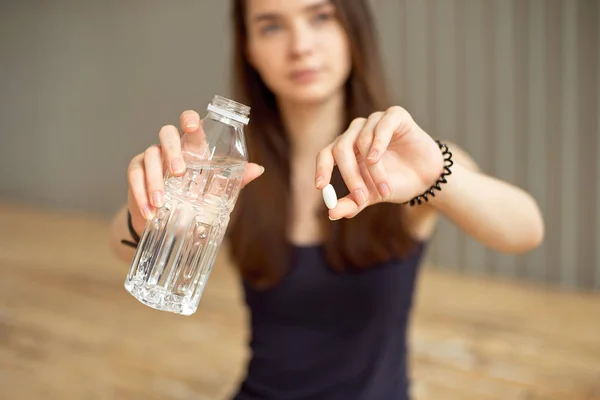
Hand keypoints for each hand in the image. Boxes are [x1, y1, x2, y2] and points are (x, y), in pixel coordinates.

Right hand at [127, 110, 263, 220]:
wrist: (167, 219)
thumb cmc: (195, 199)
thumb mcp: (217, 191)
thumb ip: (235, 179)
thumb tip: (257, 169)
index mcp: (190, 147)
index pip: (189, 124)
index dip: (190, 120)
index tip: (192, 127)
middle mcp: (169, 147)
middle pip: (166, 134)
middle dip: (172, 151)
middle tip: (180, 172)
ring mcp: (150, 157)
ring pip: (149, 156)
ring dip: (155, 180)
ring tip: (161, 202)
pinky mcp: (135, 172)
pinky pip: (134, 176)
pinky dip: (141, 194)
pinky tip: (150, 211)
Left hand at [315, 106, 443, 219]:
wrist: (428, 178)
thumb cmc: (395, 183)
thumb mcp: (371, 196)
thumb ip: (351, 204)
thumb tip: (332, 213)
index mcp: (346, 149)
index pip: (326, 154)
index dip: (322, 169)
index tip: (321, 187)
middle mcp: (357, 132)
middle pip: (341, 147)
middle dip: (349, 175)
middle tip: (360, 197)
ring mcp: (375, 121)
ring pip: (363, 141)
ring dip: (374, 171)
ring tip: (385, 191)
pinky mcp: (395, 115)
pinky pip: (381, 125)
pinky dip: (377, 143)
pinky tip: (377, 159)